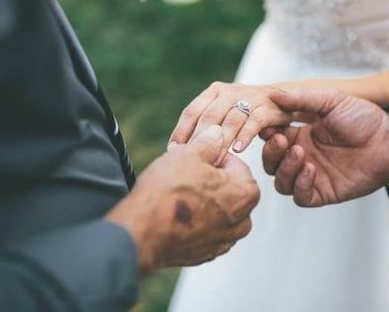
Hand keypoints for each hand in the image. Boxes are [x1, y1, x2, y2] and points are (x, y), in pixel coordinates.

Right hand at [106, 126, 259, 272]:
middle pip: (230, 190)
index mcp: (246, 193)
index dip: (214, 158)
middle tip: (186, 176)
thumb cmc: (167, 191)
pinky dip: (195, 222)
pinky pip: (206, 231)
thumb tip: (218, 133)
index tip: (196, 160)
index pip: (236, 165)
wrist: (142, 231)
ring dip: (205, 202)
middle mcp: (242, 221)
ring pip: (219, 212)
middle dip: (212, 181)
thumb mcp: (189, 154)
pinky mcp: (206, 254)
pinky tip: (176, 214)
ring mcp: (224, 241)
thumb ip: (209, 142)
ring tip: (180, 195)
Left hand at [169, 82, 292, 162]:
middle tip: (192, 161)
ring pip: (231, 119)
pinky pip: (255, 121)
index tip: (173, 151)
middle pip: (210, 116)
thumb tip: (176, 150)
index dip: (181, 131)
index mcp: (214, 91)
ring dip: (222, 142)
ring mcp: (250, 97)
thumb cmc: (246, 113)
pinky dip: (245, 135)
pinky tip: (238, 150)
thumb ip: (205, 126)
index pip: (192, 111)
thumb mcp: (223, 114)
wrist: (283, 100)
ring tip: (215, 161)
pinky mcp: (268, 107)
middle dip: (200, 140)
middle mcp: (230, 91)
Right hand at [261, 88, 388, 206]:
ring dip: (284, 169)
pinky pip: (301, 197)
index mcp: (300, 135)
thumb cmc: (363, 116)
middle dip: (270, 153)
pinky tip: (310, 168)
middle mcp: (303, 156)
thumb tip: (272, 94)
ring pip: (281, 182)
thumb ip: (302, 99)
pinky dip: (300, 185)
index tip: (266, 126)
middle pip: (270, 163)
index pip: (270, 139)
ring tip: (299, 153)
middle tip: (280, 141)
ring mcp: (312, 176)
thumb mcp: (331, 100)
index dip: (264, 134)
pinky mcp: (325, 192)